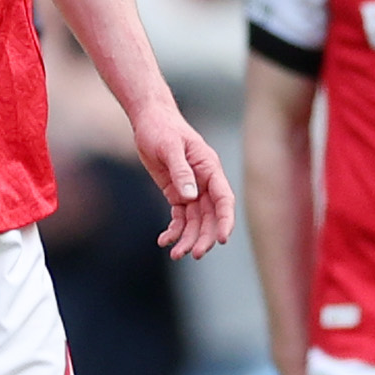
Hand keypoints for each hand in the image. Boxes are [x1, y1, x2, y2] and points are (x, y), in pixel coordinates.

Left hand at [133, 109, 235, 259]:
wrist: (149, 120)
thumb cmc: (161, 128)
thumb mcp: (169, 147)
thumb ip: (181, 171)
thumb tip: (191, 196)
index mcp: (210, 168)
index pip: (224, 199)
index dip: (225, 220)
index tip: (223, 239)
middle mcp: (205, 182)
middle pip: (211, 216)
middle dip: (204, 237)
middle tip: (194, 254)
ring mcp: (191, 189)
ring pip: (195, 221)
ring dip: (188, 238)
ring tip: (175, 254)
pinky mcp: (177, 193)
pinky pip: (180, 217)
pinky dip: (174, 230)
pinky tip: (164, 241)